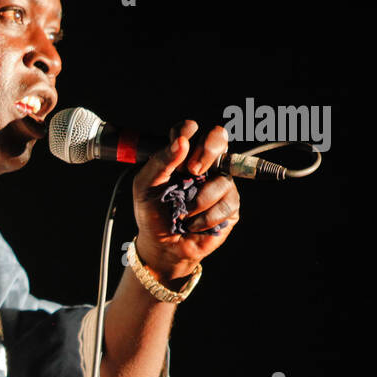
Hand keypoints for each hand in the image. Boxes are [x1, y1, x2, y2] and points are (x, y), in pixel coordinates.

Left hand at [131, 119, 239, 281]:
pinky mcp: (230, 205)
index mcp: (181, 156)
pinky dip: (207, 217)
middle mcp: (204, 165)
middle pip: (219, 139)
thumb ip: (160, 162)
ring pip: (223, 178)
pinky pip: (227, 203)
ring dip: (200, 199)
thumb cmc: (152, 213)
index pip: (191, 130)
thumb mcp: (145, 187)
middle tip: (193, 171)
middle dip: (208, 151)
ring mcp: (220, 183)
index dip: (189, 130)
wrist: (161, 245)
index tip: (182, 141)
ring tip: (183, 212)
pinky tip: (194, 224)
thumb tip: (182, 142)